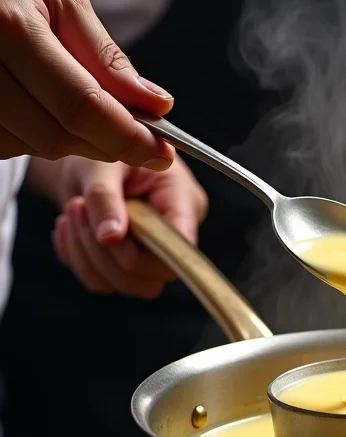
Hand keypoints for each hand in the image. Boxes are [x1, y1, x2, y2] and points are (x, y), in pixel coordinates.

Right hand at [0, 0, 173, 167]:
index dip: (128, 137)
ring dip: (73, 140)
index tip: (162, 151)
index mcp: (11, 29)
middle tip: (138, 139)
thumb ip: (110, 60)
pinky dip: (40, 136)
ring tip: (78, 106)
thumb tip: (156, 105)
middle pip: (59, 137)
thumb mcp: (64, 6)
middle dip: (107, 144)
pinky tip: (43, 108)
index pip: (82, 107)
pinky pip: (13, 147)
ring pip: (37, 148)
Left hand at [46, 157, 207, 297]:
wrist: (85, 157)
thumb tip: (110, 238)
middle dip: (107, 252)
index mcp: (183, 202)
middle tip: (78, 209)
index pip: (181, 247)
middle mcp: (174, 234)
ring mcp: (153, 254)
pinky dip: (78, 260)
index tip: (110, 233)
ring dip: (88, 255)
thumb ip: (107, 199)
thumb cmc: (103, 152)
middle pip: (153, 276)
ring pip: (127, 284)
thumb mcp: (103, 165)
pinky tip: (70, 229)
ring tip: (73, 213)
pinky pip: (104, 283)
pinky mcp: (128, 265)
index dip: (147, 253)